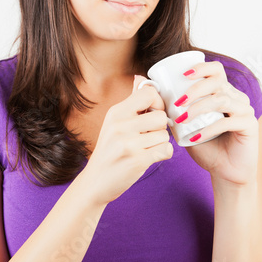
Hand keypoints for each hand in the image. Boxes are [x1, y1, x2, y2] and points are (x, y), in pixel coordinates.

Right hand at [82, 75, 172, 205]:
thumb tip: (141, 79)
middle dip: (160, 127)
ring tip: (145, 148)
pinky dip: (163, 154)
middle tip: (148, 135)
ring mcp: (129, 143)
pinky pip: (166, 150)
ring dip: (160, 142)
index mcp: (116, 112)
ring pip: (164, 134)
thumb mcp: (114, 123)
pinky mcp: (137, 161)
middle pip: (161, 116)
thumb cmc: (109, 151)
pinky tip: (150, 157)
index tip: (152, 113)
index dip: (157, 102)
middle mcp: (120, 125)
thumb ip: (130, 102)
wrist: (95, 181)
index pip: (148, 93)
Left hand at [174, 61, 258, 185]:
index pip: (216, 70)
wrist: (224, 171)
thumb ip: (174, 111)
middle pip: (217, 81)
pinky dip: (208, 129)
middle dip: (195, 89)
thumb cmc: (205, 146)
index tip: (183, 75)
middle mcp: (236, 97)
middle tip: (178, 102)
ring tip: (181, 120)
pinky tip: (195, 137)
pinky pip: (227, 121)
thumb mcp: (185, 125)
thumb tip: (152, 96)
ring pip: (221, 99)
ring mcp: (244, 110)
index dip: (201, 68)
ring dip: (198, 108)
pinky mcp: (249, 125)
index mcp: (223, 92)